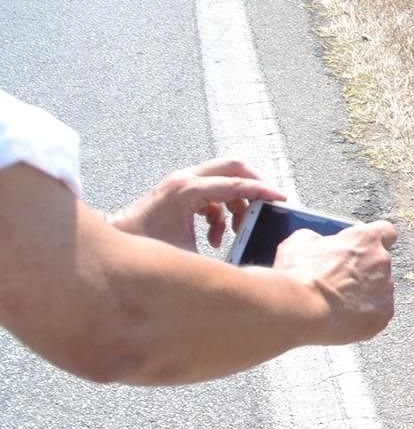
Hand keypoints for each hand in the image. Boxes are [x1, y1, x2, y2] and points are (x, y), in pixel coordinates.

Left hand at [112, 158, 284, 250]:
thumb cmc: (147, 247)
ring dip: (237, 203)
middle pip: (233, 166)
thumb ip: (221, 255)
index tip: (282, 199)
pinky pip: (213, 192)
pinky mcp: (180, 191)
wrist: (117, 242)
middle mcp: (185, 179)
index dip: (263, 192)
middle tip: (267, 204)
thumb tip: (246, 261)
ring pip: (225, 180)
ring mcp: (182, 182)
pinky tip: (215, 235)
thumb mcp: (188, 254)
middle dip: (255, 184)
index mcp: (188, 191)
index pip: (237, 184)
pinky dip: (222, 210)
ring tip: (235, 230)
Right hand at [275, 220, 398, 344]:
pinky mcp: (385, 313)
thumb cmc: (300, 275)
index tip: (365, 248)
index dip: (376, 240)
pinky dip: (365, 315)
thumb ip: (316, 238)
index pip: (386, 231)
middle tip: (340, 281)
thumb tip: (317, 242)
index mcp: (365, 239)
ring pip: (380, 290)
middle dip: (364, 270)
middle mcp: (382, 261)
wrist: (304, 311)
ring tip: (338, 303)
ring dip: (365, 294)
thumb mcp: (299, 243)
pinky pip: (378, 312)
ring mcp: (386, 289)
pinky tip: (345, 318)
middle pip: (380, 264)